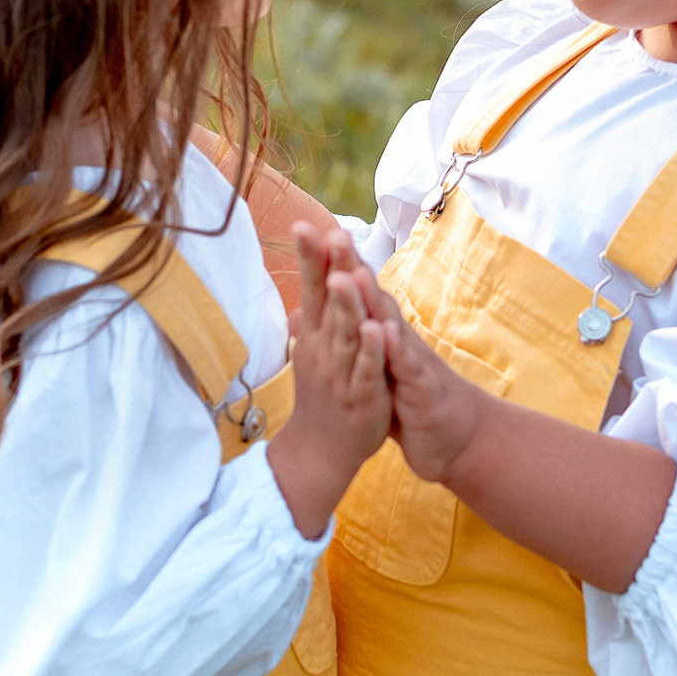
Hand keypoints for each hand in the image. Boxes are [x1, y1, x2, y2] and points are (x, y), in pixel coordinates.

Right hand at [264, 221, 391, 536]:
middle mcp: (323, 349)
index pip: (311, 288)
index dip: (309, 257)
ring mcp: (341, 373)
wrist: (322, 451)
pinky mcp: (362, 395)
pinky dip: (370, 349)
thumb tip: (302, 289)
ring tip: (346, 274)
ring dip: (346, 304)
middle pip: (326, 303)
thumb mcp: (313, 352)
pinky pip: (366, 369)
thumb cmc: (322, 395)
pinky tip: (374, 327)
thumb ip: (312, 319)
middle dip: (327, 269)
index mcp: (315, 336)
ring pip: (344, 333)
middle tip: (328, 234)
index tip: (303, 224)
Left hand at [345, 262, 674, 590]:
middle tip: (335, 234)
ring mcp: (413, 360)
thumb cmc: (414, 401)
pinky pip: (407, 366)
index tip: (316, 236)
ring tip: (351, 273)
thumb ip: (358, 342)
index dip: (339, 267)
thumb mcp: (380, 369)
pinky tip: (382, 331)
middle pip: (375, 297)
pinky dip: (395, 348)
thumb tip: (329, 319)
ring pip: (389, 324)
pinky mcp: (423, 387)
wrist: (455, 439)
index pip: (360, 295)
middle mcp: (399, 340)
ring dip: (372, 299)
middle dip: (354, 267)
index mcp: (384, 336)